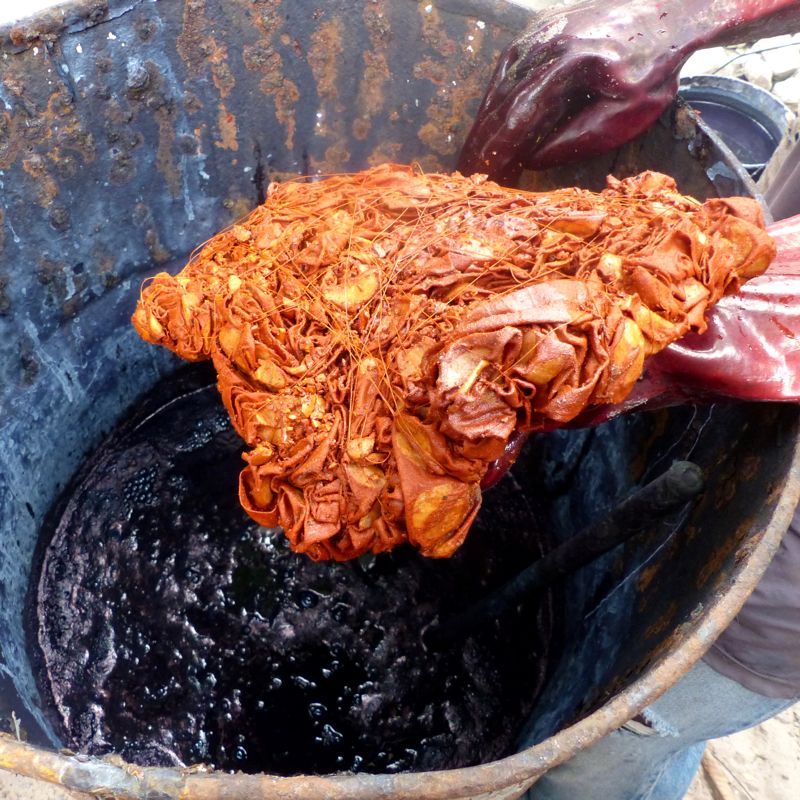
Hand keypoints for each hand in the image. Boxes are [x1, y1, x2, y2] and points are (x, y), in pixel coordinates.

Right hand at [458, 0, 799, 184]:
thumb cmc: (656, 65)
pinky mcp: (539, 30)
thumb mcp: (626, 113)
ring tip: (471, 156)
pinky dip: (494, 100)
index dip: (497, 154)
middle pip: (500, 103)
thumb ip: (577, 139)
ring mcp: (539, 32)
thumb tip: (531, 160)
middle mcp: (546, 43)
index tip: (480, 181)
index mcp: (571, 64)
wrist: (672, 7)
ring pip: (498, 86)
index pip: (519, 119)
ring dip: (482, 124)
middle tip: (462, 177)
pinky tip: (488, 122)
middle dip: (480, 144)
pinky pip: (506, 71)